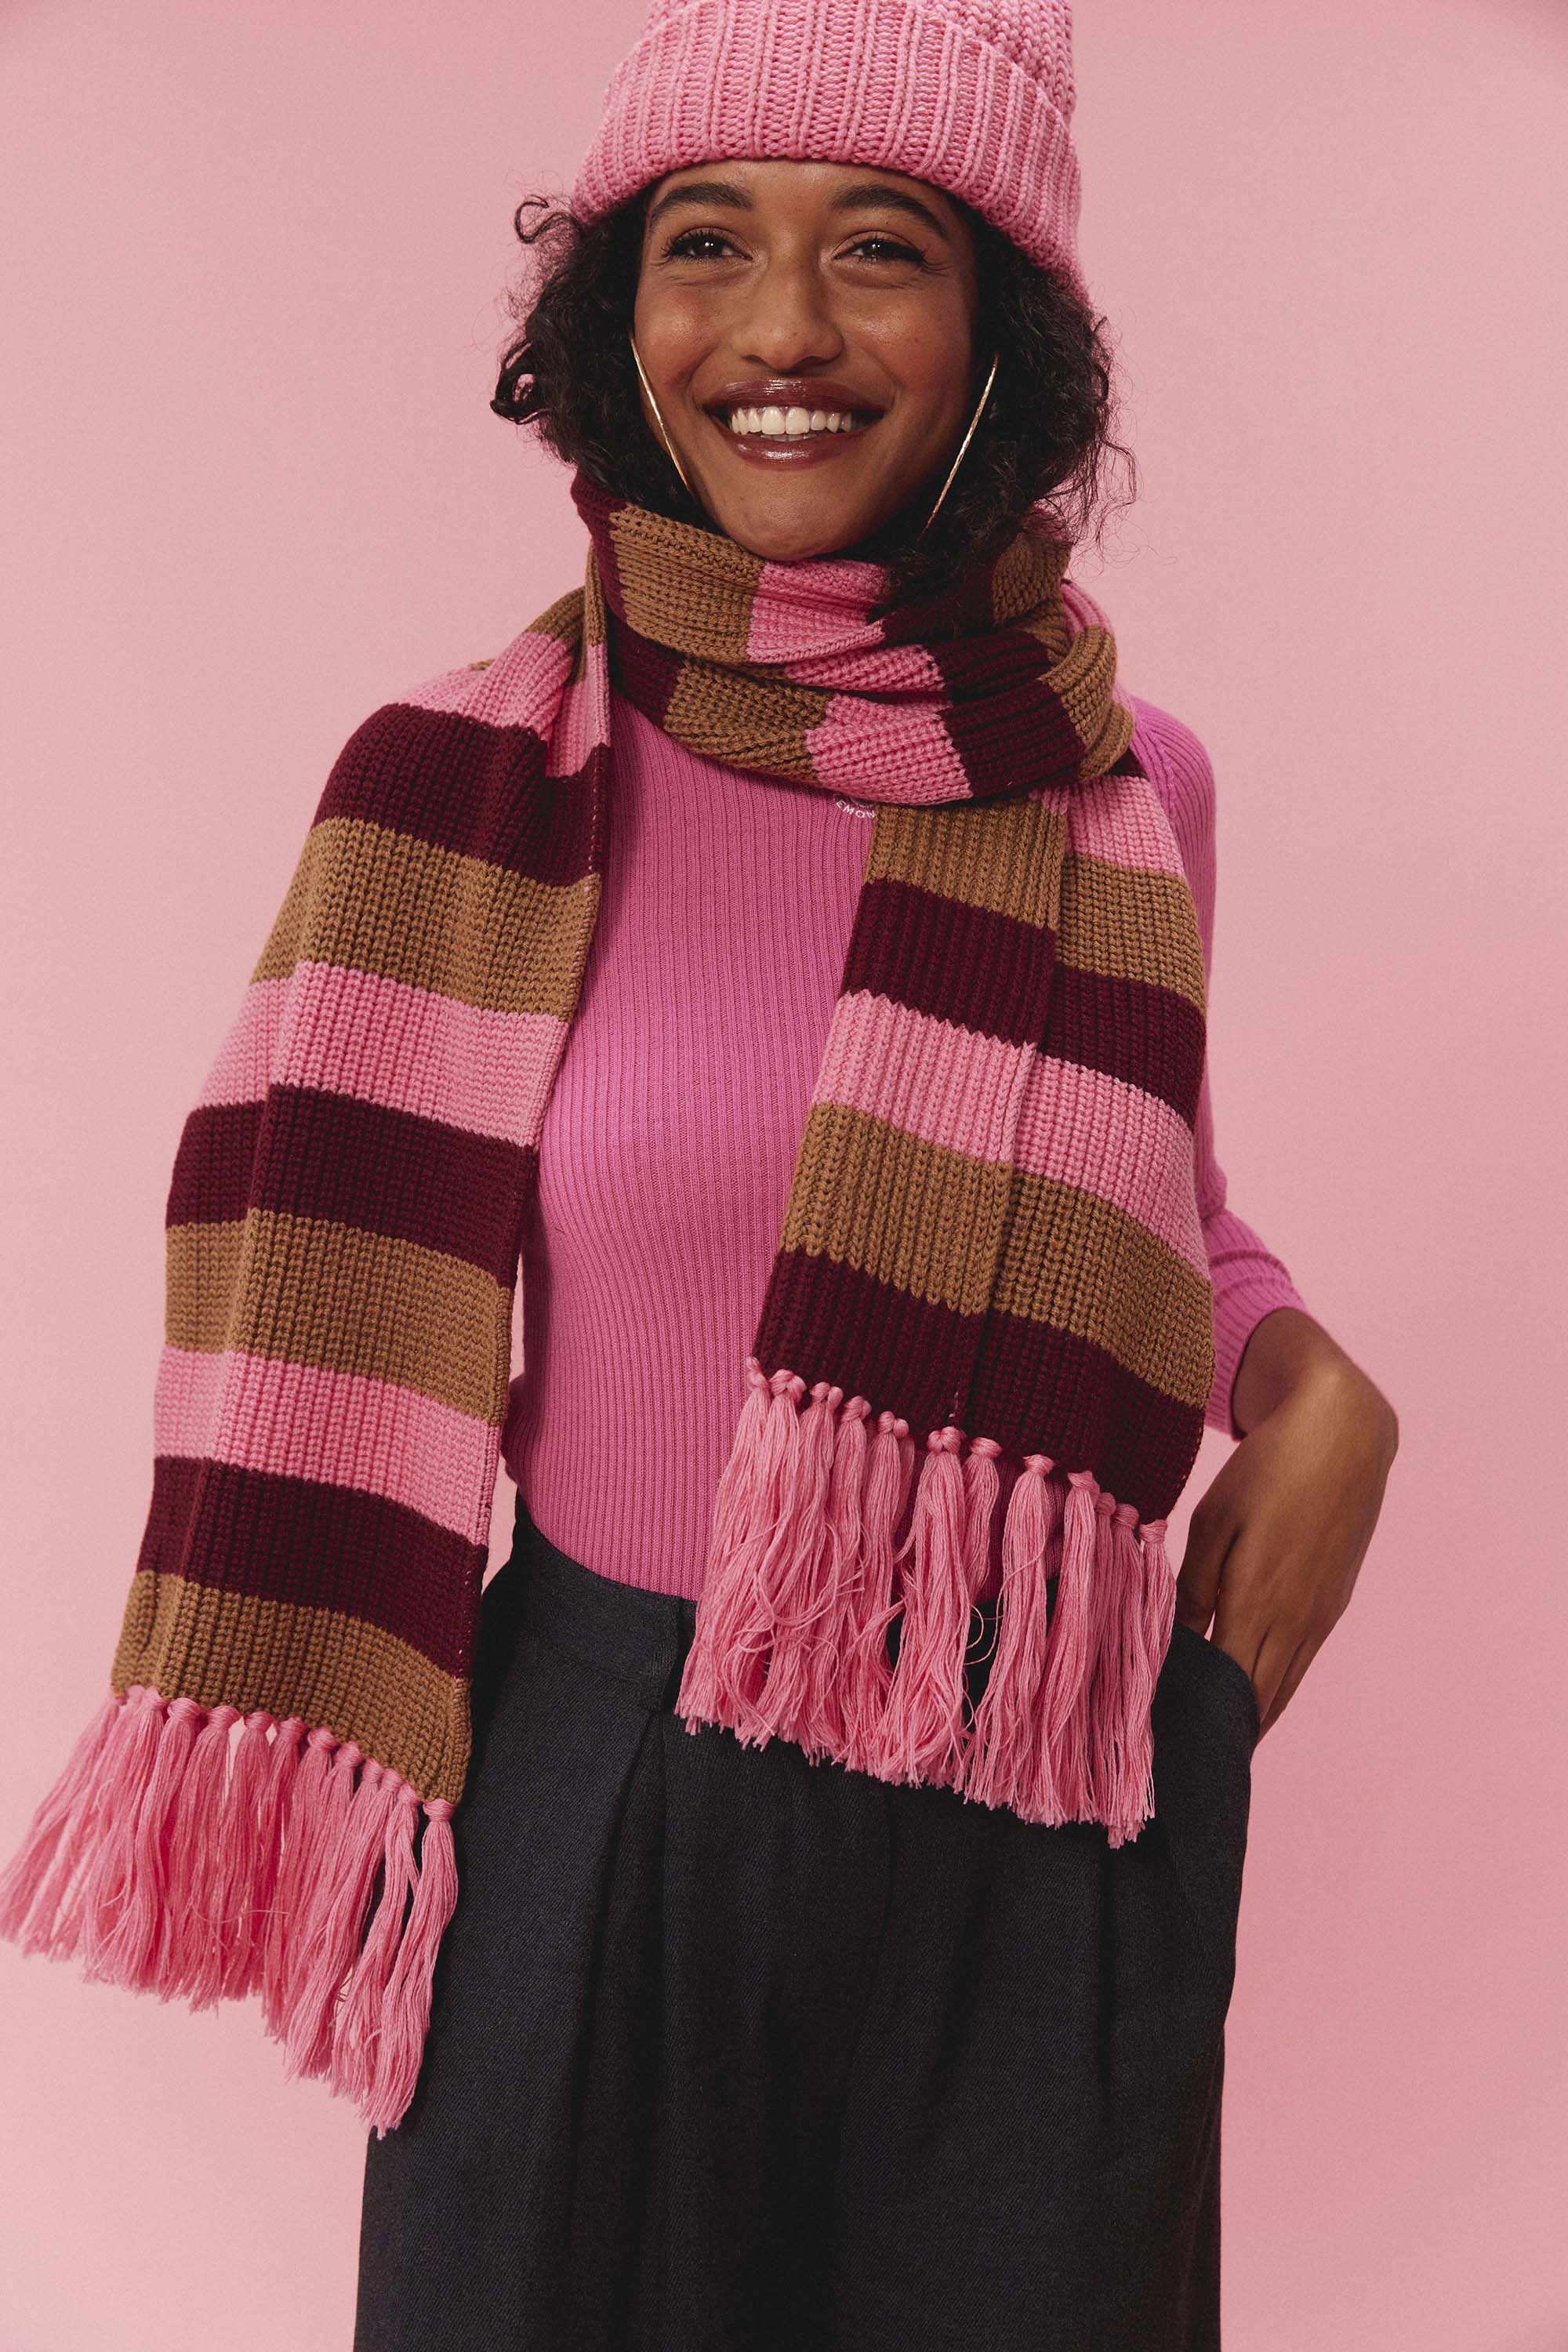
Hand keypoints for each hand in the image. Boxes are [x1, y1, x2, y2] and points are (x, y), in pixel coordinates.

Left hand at [1176, 1312, 1398, 1736]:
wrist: (1344, 1435)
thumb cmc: (1268, 1469)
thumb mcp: (1215, 1520)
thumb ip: (1193, 1587)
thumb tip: (1174, 1642)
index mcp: (1259, 1603)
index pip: (1227, 1688)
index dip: (1201, 1719)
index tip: (1167, 1744)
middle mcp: (1296, 1622)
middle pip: (1258, 1701)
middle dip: (1224, 1732)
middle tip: (1186, 1757)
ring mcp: (1320, 1617)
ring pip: (1283, 1688)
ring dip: (1251, 1717)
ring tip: (1214, 1743)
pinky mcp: (1332, 1605)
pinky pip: (1299, 1664)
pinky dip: (1273, 1688)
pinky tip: (1249, 1696)